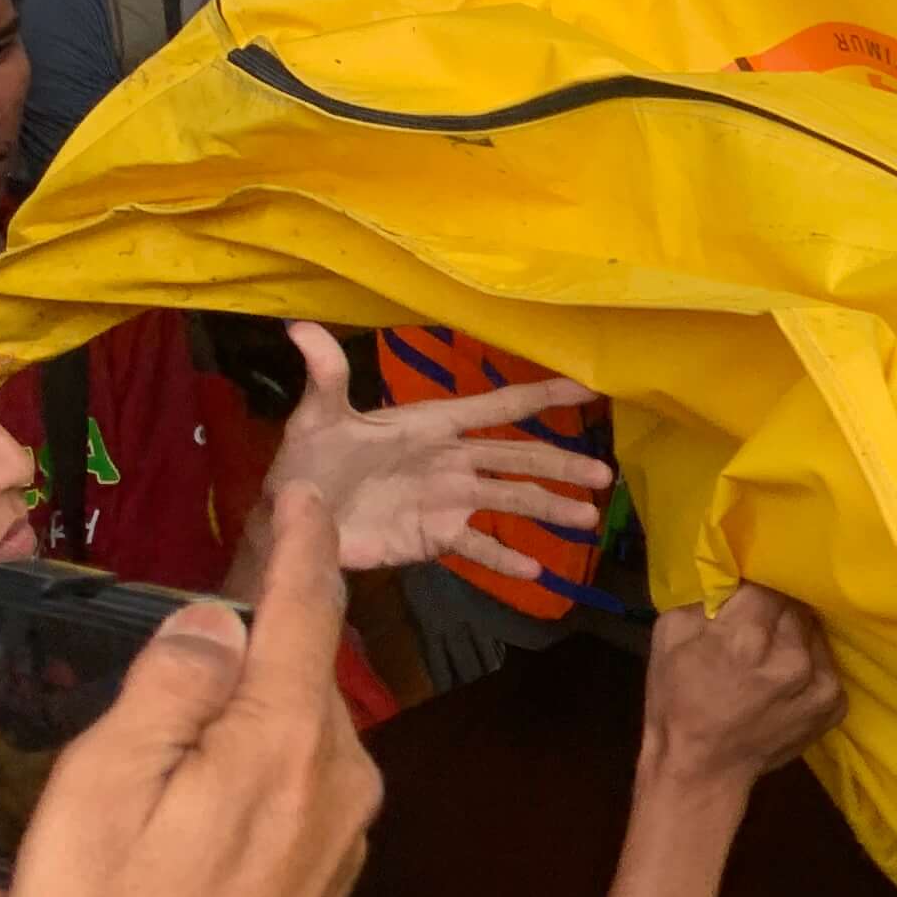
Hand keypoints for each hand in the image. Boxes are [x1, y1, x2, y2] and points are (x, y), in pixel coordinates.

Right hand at [5, 487, 382, 896]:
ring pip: (299, 729)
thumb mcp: (103, 793)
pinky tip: (203, 786)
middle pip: (303, 669)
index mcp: (285, 740)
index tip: (302, 492)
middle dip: (268, 623)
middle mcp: (340, 776)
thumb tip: (215, 619)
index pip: (306, 610)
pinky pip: (296, 783)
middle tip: (220, 587)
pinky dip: (256, 759)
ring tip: (191, 690)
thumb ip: (166, 691)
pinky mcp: (328, 876)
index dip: (299, 544)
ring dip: (255, 699)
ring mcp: (343, 832)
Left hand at [255, 323, 608, 580]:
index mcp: (432, 425)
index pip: (496, 407)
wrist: (293, 523)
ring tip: (586, 521)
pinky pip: (478, 549)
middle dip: (561, 465)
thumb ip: (325, 375)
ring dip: (549, 510)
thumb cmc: (307, 463)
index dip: (540, 396)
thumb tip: (299, 327)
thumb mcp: (317, 417)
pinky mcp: (436, 538)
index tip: (587, 388)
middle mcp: (451, 461)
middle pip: (518, 459)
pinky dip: (506, 559)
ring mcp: (448, 501)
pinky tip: (536, 570)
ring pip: (510, 501)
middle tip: (603, 476)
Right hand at [636, 585, 841, 798]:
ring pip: (812, 631)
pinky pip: (825, 662)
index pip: (769, 582)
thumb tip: (731, 567)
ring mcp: (819, 681)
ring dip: (793, 635)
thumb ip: (704, 593)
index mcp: (747, 636)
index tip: (746, 594)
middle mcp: (792, 655)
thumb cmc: (678, 702)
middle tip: (754, 625)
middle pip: (794, 605)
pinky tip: (783, 679)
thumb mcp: (670, 635)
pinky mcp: (835, 703)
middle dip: (774, 609)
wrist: (702, 770)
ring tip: (768, 654)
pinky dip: (808, 663)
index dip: (755, 585)